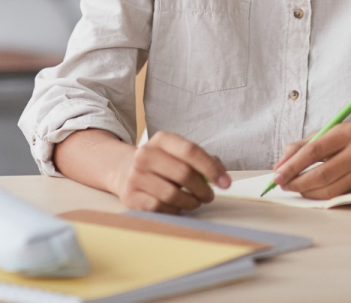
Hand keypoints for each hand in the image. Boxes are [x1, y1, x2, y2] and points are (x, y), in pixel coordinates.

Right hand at [113, 130, 230, 211]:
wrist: (124, 170)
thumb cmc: (161, 163)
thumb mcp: (178, 153)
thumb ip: (202, 160)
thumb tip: (222, 176)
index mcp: (162, 139)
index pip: (191, 151)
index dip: (211, 168)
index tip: (225, 182)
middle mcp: (146, 154)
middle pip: (184, 173)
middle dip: (203, 189)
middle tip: (209, 196)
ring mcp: (135, 175)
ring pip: (172, 194)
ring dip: (190, 202)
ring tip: (195, 201)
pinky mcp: (130, 196)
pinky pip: (160, 208)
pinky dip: (174, 210)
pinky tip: (177, 206)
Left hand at [271, 122, 350, 198]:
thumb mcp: (335, 131)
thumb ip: (306, 144)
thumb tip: (280, 164)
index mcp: (348, 132)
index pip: (315, 150)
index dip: (293, 164)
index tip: (277, 174)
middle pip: (321, 174)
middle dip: (296, 181)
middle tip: (281, 183)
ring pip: (328, 189)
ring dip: (306, 191)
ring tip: (294, 187)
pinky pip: (337, 196)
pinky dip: (320, 196)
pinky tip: (310, 191)